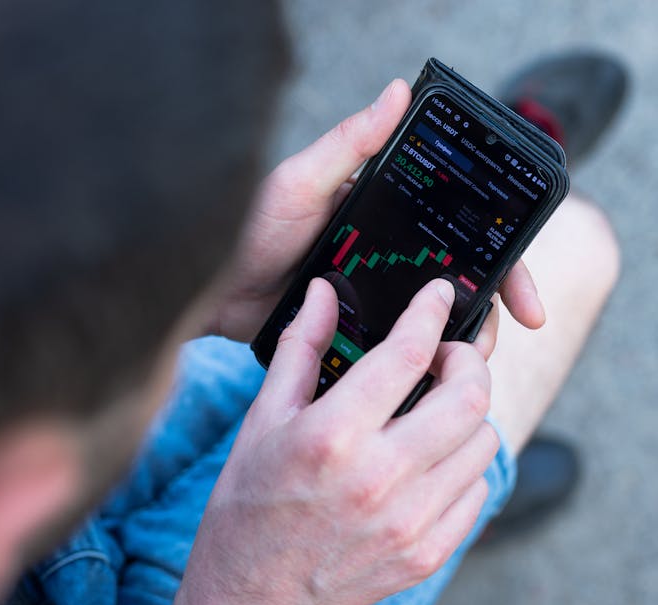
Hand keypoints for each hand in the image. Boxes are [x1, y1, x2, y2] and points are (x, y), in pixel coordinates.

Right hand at [140, 278, 499, 604]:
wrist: (253, 603)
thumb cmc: (248, 506)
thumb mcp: (263, 421)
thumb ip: (300, 350)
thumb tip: (324, 293)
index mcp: (332, 437)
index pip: (407, 354)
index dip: (429, 312)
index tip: (437, 295)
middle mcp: (381, 478)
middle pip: (468, 397)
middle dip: (467, 359)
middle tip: (446, 355)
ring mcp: (412, 522)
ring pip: (484, 441)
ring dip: (468, 411)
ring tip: (435, 408)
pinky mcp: (428, 553)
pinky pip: (478, 489)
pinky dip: (465, 461)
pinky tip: (431, 457)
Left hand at [207, 78, 545, 342]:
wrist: (216, 293)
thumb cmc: (251, 233)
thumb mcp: (301, 183)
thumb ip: (348, 145)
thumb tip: (398, 93)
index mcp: (387, 214)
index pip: (460, 228)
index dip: (501, 254)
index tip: (525, 291)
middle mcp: (390, 252)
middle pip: (461, 276)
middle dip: (495, 301)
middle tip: (515, 326)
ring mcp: (375, 293)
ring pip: (437, 316)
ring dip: (464, 335)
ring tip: (470, 357)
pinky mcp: (357, 328)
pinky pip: (401, 345)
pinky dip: (423, 357)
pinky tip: (434, 373)